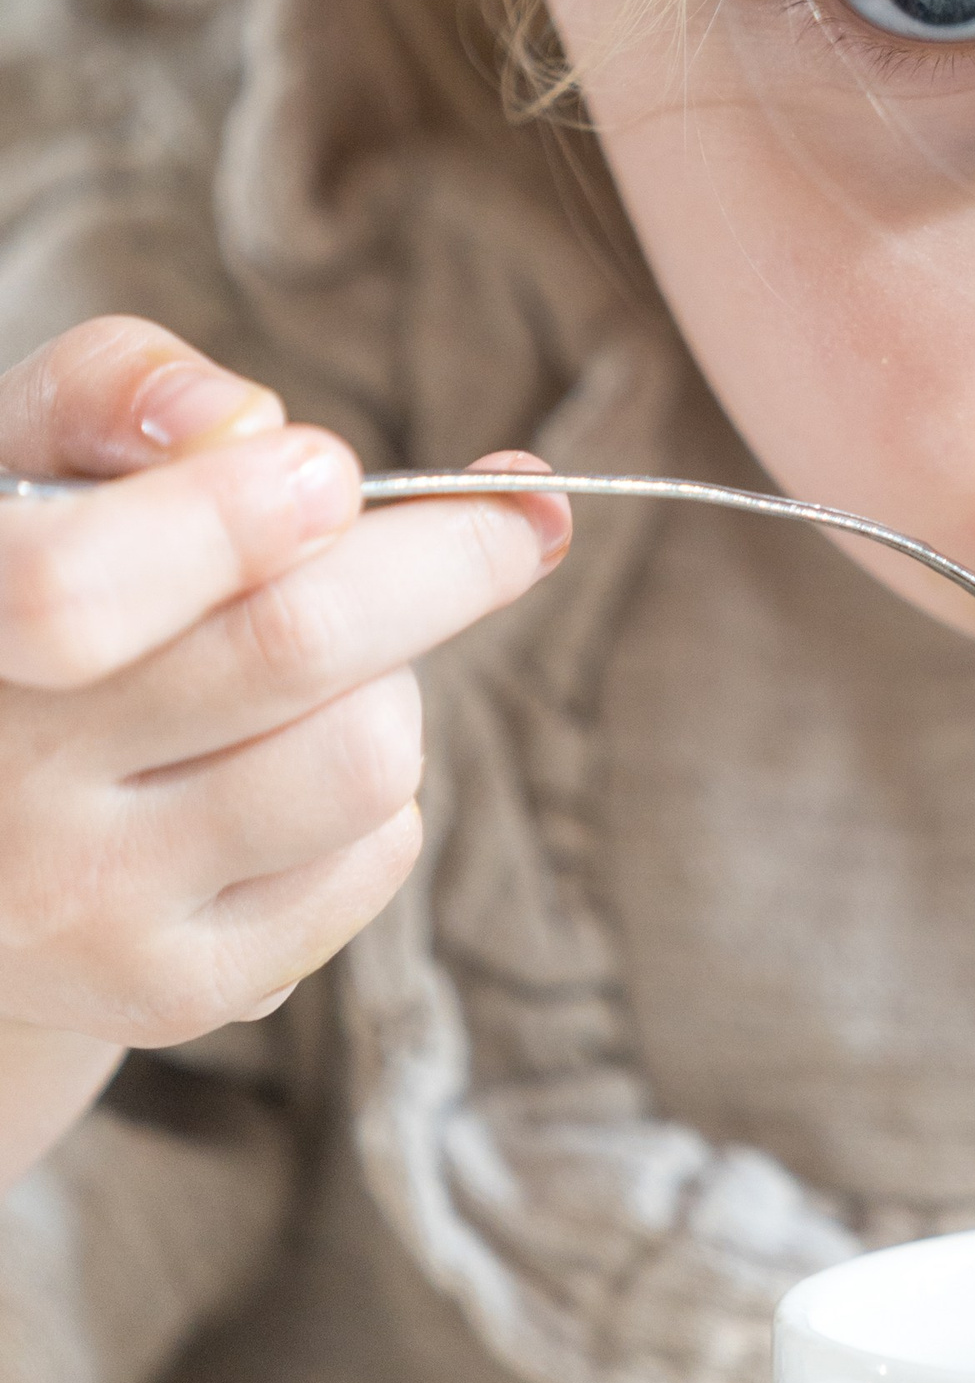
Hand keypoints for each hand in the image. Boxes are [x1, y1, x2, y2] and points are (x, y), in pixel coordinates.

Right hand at [0, 316, 568, 1169]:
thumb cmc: (45, 569)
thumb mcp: (36, 456)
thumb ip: (119, 394)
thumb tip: (248, 427)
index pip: (77, 588)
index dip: (230, 518)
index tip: (332, 472)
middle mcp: (0, 783)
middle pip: (290, 648)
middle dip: (448, 557)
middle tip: (514, 511)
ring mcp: (83, 904)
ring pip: (365, 754)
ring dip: (395, 678)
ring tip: (329, 665)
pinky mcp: (173, 989)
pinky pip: (375, 853)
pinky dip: (382, 788)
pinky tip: (299, 762)